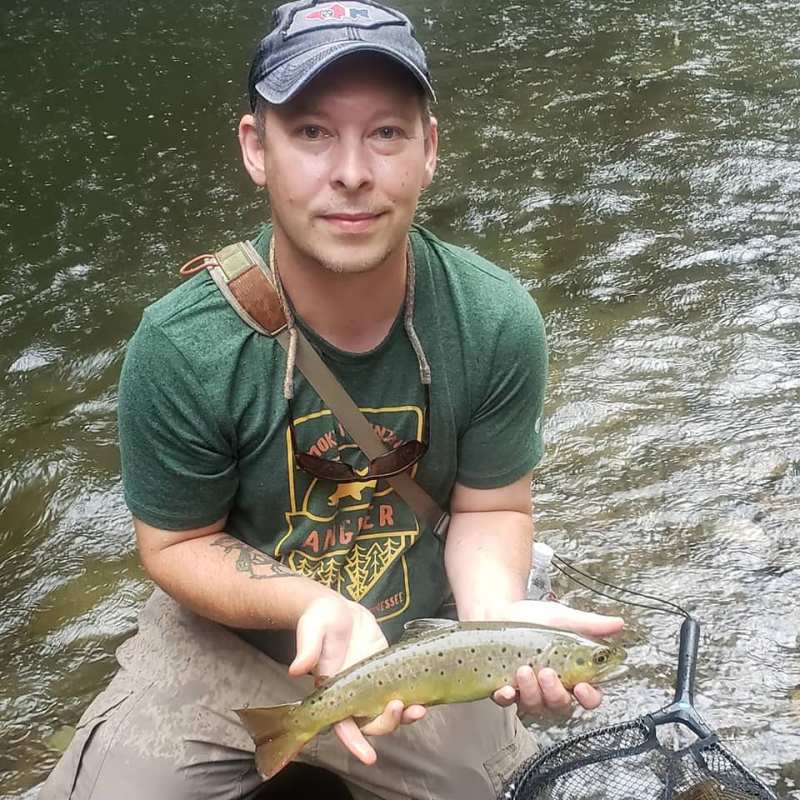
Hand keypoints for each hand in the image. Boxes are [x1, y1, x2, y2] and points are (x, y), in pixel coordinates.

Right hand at [289, 596, 425, 764]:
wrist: (339, 608)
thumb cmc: (320, 620)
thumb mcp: (311, 630)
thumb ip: (307, 650)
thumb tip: (296, 669)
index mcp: (333, 692)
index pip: (342, 725)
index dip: (354, 743)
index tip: (369, 757)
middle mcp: (354, 694)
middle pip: (371, 724)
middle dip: (387, 723)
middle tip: (400, 707)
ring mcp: (373, 684)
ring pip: (389, 712)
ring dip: (404, 716)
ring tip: (420, 710)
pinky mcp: (387, 670)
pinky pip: (401, 691)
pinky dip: (413, 698)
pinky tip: (425, 697)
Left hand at [487, 600, 623, 715]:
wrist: (500, 609)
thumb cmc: (533, 617)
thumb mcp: (563, 618)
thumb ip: (590, 625)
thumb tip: (619, 623)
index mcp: (570, 673)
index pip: (588, 697)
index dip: (588, 698)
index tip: (582, 687)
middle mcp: (550, 687)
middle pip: (560, 704)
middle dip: (555, 692)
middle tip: (546, 672)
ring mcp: (527, 690)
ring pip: (534, 705)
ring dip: (531, 691)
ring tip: (524, 670)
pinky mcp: (504, 687)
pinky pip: (506, 702)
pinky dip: (505, 697)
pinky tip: (505, 688)